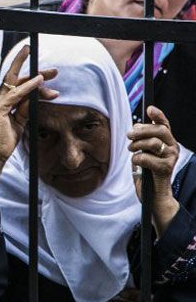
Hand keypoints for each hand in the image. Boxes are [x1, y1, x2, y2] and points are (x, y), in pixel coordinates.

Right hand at [0, 45, 57, 168]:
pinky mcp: (0, 108)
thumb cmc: (5, 139)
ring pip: (16, 82)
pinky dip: (28, 86)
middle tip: (54, 71)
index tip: (48, 74)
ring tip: (51, 74)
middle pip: (17, 78)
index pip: (18, 83)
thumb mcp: (20, 121)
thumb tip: (36, 100)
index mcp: (4, 100)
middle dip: (36, 72)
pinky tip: (39, 82)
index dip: (32, 76)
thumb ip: (25, 109)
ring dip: (35, 77)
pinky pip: (16, 94)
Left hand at [128, 105, 179, 235]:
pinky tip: (136, 163)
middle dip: (140, 130)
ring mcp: (171, 158)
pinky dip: (137, 158)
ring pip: (153, 143)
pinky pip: (146, 157)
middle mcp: (173, 148)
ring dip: (137, 145)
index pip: (165, 124)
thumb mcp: (144, 151)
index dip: (158, 115)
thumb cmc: (146, 171)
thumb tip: (135, 127)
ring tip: (132, 150)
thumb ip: (142, 139)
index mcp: (168, 141)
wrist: (153, 194)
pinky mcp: (165, 169)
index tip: (149, 108)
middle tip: (129, 135)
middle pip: (158, 130)